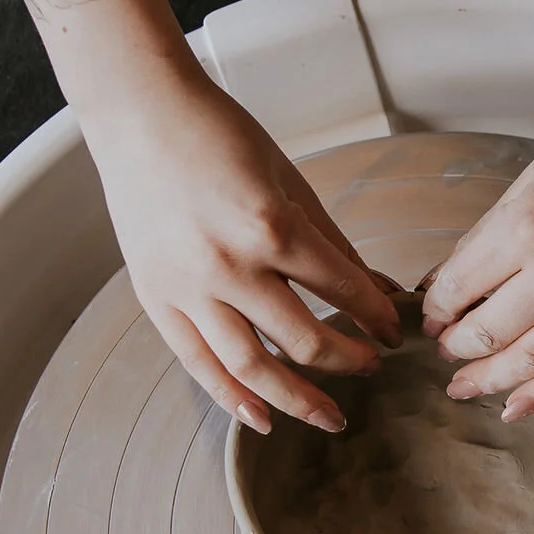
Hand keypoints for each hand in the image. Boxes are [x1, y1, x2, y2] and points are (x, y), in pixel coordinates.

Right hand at [83, 59, 400, 432]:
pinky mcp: (156, 299)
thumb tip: (376, 286)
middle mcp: (229, 267)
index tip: (393, 333)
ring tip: (330, 416)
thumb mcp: (289, 181)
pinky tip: (262, 418)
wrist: (140, 116)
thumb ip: (331, 241)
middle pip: (304, 340)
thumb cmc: (217, 136)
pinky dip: (232, 398)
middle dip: (349, 361)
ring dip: (297, 399)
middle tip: (372, 368)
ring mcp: (188, 289)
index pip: (342, 290)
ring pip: (251, 368)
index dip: (376, 318)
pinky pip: (198, 363)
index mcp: (271, 228)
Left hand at [420, 75, 533, 420]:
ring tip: (467, 384)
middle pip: (489, 334)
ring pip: (533, 362)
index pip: (458, 288)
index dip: (435, 309)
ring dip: (492, 378)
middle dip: (456, 348)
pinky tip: (517, 403)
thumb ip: (488, 238)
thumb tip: (445, 283)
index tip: (431, 315)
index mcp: (527, 226)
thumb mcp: (530, 179)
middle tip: (444, 351)